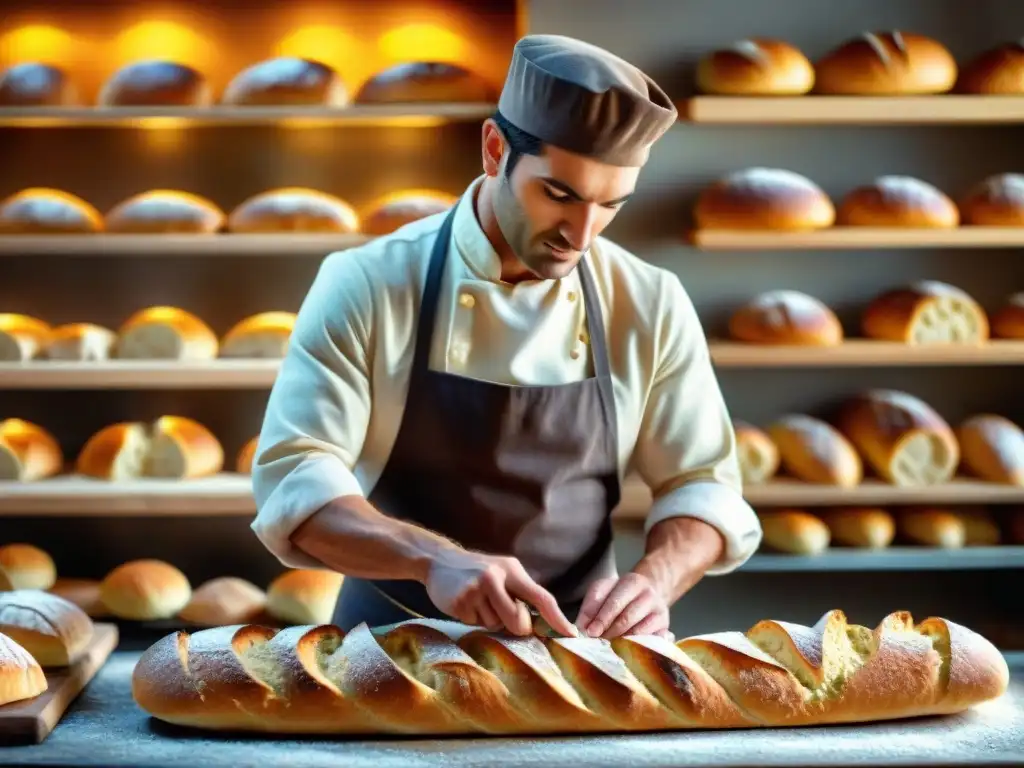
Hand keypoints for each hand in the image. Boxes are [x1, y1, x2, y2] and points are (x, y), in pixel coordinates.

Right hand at [426, 549, 576, 636]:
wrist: (440, 560)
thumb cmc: (479, 569)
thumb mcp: (504, 571)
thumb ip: (521, 592)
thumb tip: (540, 623)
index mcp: (511, 570)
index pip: (541, 597)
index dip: (557, 618)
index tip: (571, 634)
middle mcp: (494, 577)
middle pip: (518, 622)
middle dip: (515, 625)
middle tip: (502, 611)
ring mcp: (475, 590)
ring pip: (495, 625)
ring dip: (489, 619)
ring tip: (479, 600)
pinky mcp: (459, 603)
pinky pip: (476, 624)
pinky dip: (473, 618)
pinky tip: (466, 602)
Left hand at [575, 573, 670, 638]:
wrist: (651, 595)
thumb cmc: (621, 597)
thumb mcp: (604, 594)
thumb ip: (590, 609)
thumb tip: (579, 629)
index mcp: (630, 582)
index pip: (612, 599)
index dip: (599, 617)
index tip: (589, 632)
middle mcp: (646, 592)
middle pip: (623, 614)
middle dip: (607, 629)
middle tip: (596, 642)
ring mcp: (657, 608)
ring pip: (635, 628)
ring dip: (619, 640)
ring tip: (607, 647)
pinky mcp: (664, 625)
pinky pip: (649, 639)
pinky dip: (635, 645)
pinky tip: (625, 650)